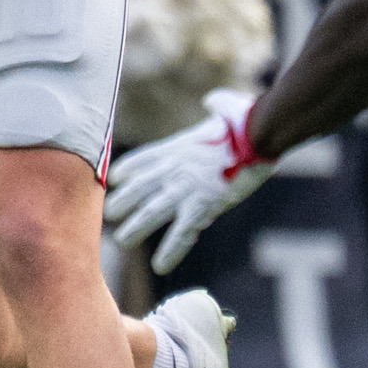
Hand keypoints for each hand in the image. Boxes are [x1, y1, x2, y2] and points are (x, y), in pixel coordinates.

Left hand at [105, 88, 273, 272]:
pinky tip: (159, 266)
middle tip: (109, 216)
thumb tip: (213, 101)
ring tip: (121, 240)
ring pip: (149, 214)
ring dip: (133, 229)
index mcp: (175, 147)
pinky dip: (170, 252)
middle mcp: (173, 169)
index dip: (123, 173)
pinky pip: (181, 234)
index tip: (114, 181)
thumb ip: (215, 104)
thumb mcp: (225, 108)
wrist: (258, 134)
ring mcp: (185, 189)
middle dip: (120, 203)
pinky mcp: (202, 207)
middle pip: (135, 190)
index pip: (138, 161)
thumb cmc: (246, 121)